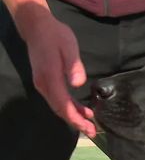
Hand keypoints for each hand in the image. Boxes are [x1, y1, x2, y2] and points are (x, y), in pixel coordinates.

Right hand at [20, 9, 95, 137]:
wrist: (37, 27)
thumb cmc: (55, 35)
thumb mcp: (69, 46)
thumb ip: (74, 66)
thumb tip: (78, 84)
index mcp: (50, 77)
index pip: (63, 105)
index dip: (75, 118)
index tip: (88, 127)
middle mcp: (44, 84)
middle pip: (60, 110)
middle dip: (76, 123)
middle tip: (93, 132)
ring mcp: (43, 84)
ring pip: (59, 106)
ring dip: (74, 117)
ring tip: (90, 125)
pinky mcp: (46, 82)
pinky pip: (58, 100)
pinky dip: (70, 107)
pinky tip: (82, 110)